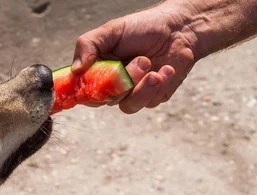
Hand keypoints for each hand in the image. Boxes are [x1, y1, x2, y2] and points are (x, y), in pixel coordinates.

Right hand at [72, 3, 197, 112]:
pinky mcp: (151, 98)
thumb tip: (74, 70)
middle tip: (143, 60)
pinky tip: (167, 70)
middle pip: (105, 99)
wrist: (181, 29)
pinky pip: (148, 103)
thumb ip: (88, 45)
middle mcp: (112, 85)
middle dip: (124, 82)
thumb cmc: (144, 27)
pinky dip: (159, 86)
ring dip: (142, 87)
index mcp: (97, 70)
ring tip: (155, 66)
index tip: (96, 82)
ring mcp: (131, 94)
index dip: (85, 90)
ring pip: (127, 106)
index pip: (82, 89)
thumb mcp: (111, 30)